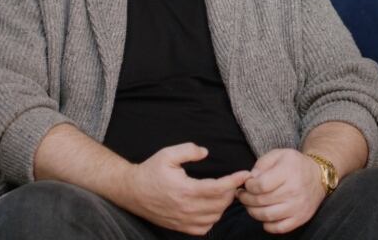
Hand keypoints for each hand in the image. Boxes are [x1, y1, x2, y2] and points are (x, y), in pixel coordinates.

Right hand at [116, 143, 250, 235]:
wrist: (132, 191)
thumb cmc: (150, 171)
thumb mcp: (167, 154)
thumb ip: (188, 150)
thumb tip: (205, 152)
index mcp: (185, 190)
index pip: (218, 188)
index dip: (234, 181)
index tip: (245, 174)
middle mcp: (186, 208)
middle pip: (220, 204)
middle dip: (231, 191)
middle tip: (233, 180)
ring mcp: (183, 220)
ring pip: (215, 216)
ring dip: (223, 204)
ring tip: (223, 191)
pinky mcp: (181, 227)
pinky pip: (205, 227)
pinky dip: (213, 217)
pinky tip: (211, 206)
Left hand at [237, 148, 326, 233]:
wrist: (318, 176)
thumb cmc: (295, 164)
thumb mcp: (278, 154)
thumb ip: (261, 164)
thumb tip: (250, 178)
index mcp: (287, 172)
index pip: (260, 185)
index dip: (248, 186)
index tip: (247, 183)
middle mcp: (294, 190)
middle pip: (261, 201)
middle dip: (246, 199)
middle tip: (243, 195)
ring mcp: (298, 206)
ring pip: (267, 216)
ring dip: (253, 212)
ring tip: (250, 205)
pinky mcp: (301, 218)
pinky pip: (279, 228)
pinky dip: (267, 225)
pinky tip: (264, 216)